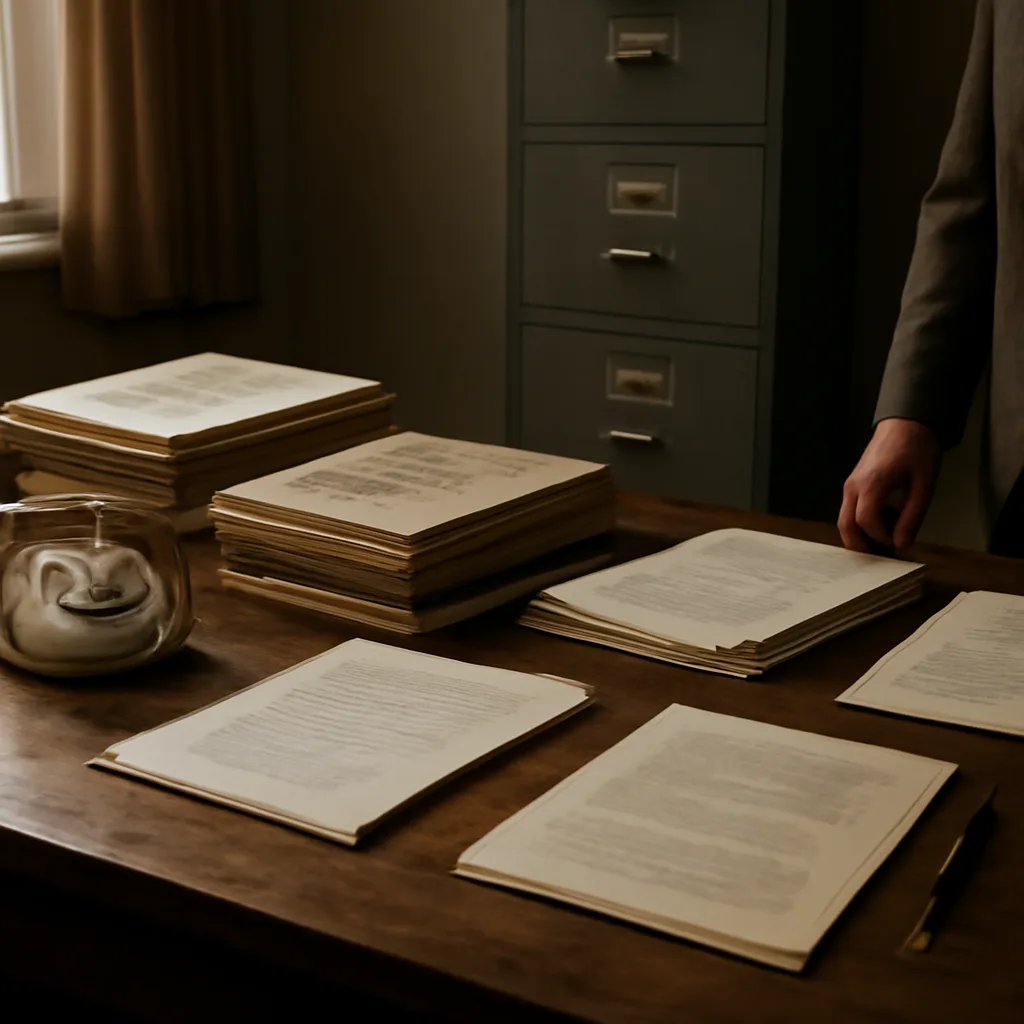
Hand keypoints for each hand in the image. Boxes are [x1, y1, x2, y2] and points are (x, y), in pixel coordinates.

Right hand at [839, 418, 940, 553]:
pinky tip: (886, 519)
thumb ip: (912, 516)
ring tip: (889, 535)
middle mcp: (854, 485)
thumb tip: (901, 544)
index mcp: (872, 483)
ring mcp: (850, 485)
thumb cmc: (917, 449)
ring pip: (845, 520)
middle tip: (883, 556)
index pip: (865, 521)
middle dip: (861, 546)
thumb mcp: (924, 485)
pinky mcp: (853, 485)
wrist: (906, 423)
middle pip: (845, 525)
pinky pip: (850, 510)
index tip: (897, 544)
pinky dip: (863, 523)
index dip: (880, 538)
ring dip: (862, 535)